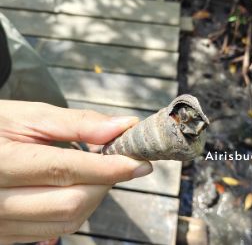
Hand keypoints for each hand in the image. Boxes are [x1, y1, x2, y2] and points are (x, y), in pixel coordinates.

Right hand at [0, 101, 152, 243]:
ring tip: (95, 174)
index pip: (65, 170)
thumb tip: (124, 127)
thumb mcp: (29, 116)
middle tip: (117, 163)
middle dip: (105, 183)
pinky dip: (75, 211)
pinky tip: (76, 188)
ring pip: (67, 221)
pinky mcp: (4, 235)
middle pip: (71, 202)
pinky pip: (53, 231)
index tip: (140, 163)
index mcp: (0, 162)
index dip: (109, 167)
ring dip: (94, 198)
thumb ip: (78, 123)